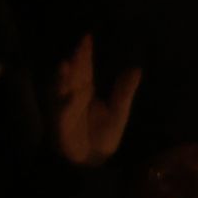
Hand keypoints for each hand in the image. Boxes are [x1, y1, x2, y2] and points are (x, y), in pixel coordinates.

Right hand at [50, 34, 140, 168]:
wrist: (91, 161)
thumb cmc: (102, 135)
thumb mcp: (119, 112)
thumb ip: (125, 91)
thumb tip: (136, 68)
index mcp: (86, 89)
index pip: (85, 67)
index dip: (85, 52)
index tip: (88, 36)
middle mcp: (72, 94)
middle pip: (74, 73)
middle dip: (76, 60)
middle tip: (81, 45)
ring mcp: (64, 107)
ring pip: (61, 89)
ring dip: (63, 78)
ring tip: (67, 64)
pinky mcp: (61, 124)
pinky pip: (62, 113)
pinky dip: (66, 105)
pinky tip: (71, 97)